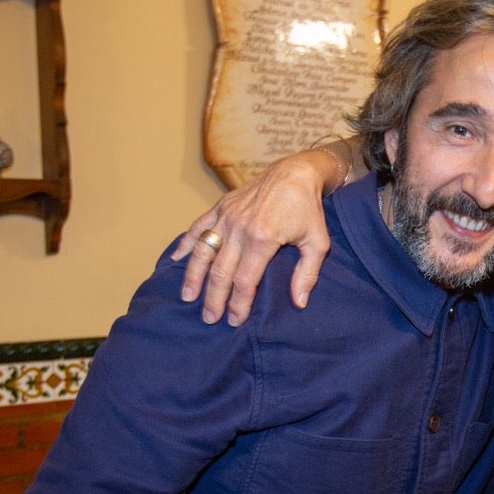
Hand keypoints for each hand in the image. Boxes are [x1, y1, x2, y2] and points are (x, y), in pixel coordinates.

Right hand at [172, 151, 335, 325]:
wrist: (295, 172)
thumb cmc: (308, 210)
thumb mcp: (317, 243)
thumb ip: (307, 274)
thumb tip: (299, 302)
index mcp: (263, 238)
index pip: (244, 280)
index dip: (238, 303)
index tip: (234, 320)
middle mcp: (240, 228)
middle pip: (220, 271)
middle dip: (214, 298)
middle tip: (210, 319)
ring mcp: (227, 216)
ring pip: (203, 251)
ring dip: (193, 277)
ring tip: (188, 298)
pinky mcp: (221, 206)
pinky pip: (197, 227)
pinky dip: (185, 243)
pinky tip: (176, 260)